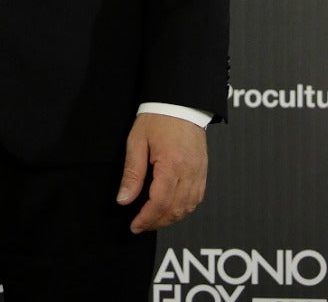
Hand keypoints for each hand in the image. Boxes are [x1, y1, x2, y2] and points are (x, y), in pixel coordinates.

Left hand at [116, 114, 207, 231]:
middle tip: (141, 225)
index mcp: (171, 164)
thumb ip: (132, 173)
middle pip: (175, 210)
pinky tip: (172, 208)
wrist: (180, 101)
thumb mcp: (137, 141)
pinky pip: (197, 199)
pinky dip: (184, 209)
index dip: (146, 219)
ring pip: (188, 208)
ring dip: (170, 218)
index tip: (134, 225)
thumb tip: (124, 199)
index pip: (160, 203)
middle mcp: (189, 172)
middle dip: (156, 222)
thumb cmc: (157, 117)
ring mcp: (199, 172)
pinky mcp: (203, 170)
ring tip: (154, 219)